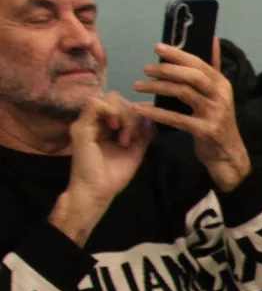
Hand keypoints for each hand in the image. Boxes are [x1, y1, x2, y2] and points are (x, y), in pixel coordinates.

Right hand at [49, 94, 152, 245]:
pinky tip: (116, 130)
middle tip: (132, 135)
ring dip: (122, 114)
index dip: (136, 110)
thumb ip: (143, 133)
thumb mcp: (135, 151)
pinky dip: (111, 113)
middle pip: (115, 98)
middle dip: (131, 113)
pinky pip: (95, 104)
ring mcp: (86, 123)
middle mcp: (94, 122)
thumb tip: (151, 116)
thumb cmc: (114, 175)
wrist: (99, 192)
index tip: (146, 125)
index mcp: (105, 127)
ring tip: (125, 135)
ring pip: (107, 98)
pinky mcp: (80, 128)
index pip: (120, 104)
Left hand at [131, 38, 251, 190]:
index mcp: (222, 84)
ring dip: (157, 87)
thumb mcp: (217, 94)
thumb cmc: (216, 121)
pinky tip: (139, 108)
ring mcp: (214, 113)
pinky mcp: (205, 131)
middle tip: (145, 68)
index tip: (157, 47)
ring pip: (183, 93)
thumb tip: (211, 38)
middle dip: (166, 69)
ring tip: (137, 85)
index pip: (200, 63)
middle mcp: (221, 96)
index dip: (178, 54)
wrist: (227, 154)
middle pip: (192, 76)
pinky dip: (156, 113)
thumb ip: (212, 69)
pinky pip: (177, 118)